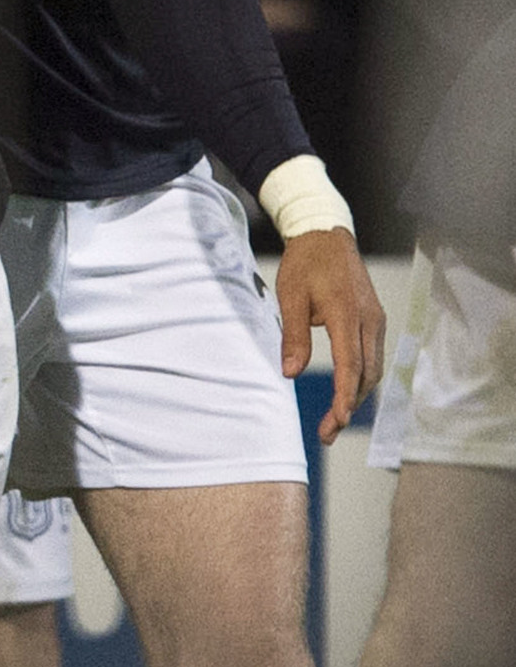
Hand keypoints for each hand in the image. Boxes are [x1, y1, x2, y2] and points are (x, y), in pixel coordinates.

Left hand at [273, 226, 385, 441]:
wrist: (325, 234)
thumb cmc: (305, 264)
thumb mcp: (290, 296)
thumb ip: (293, 336)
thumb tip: (289, 373)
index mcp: (347, 314)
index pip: (351, 365)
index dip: (345, 396)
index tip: (336, 421)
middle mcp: (369, 320)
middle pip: (366, 374)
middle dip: (349, 406)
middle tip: (327, 432)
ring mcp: (376, 320)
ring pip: (372, 369)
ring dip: (356, 396)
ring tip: (334, 420)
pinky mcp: (375, 320)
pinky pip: (373, 357)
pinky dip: (361, 379)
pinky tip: (347, 392)